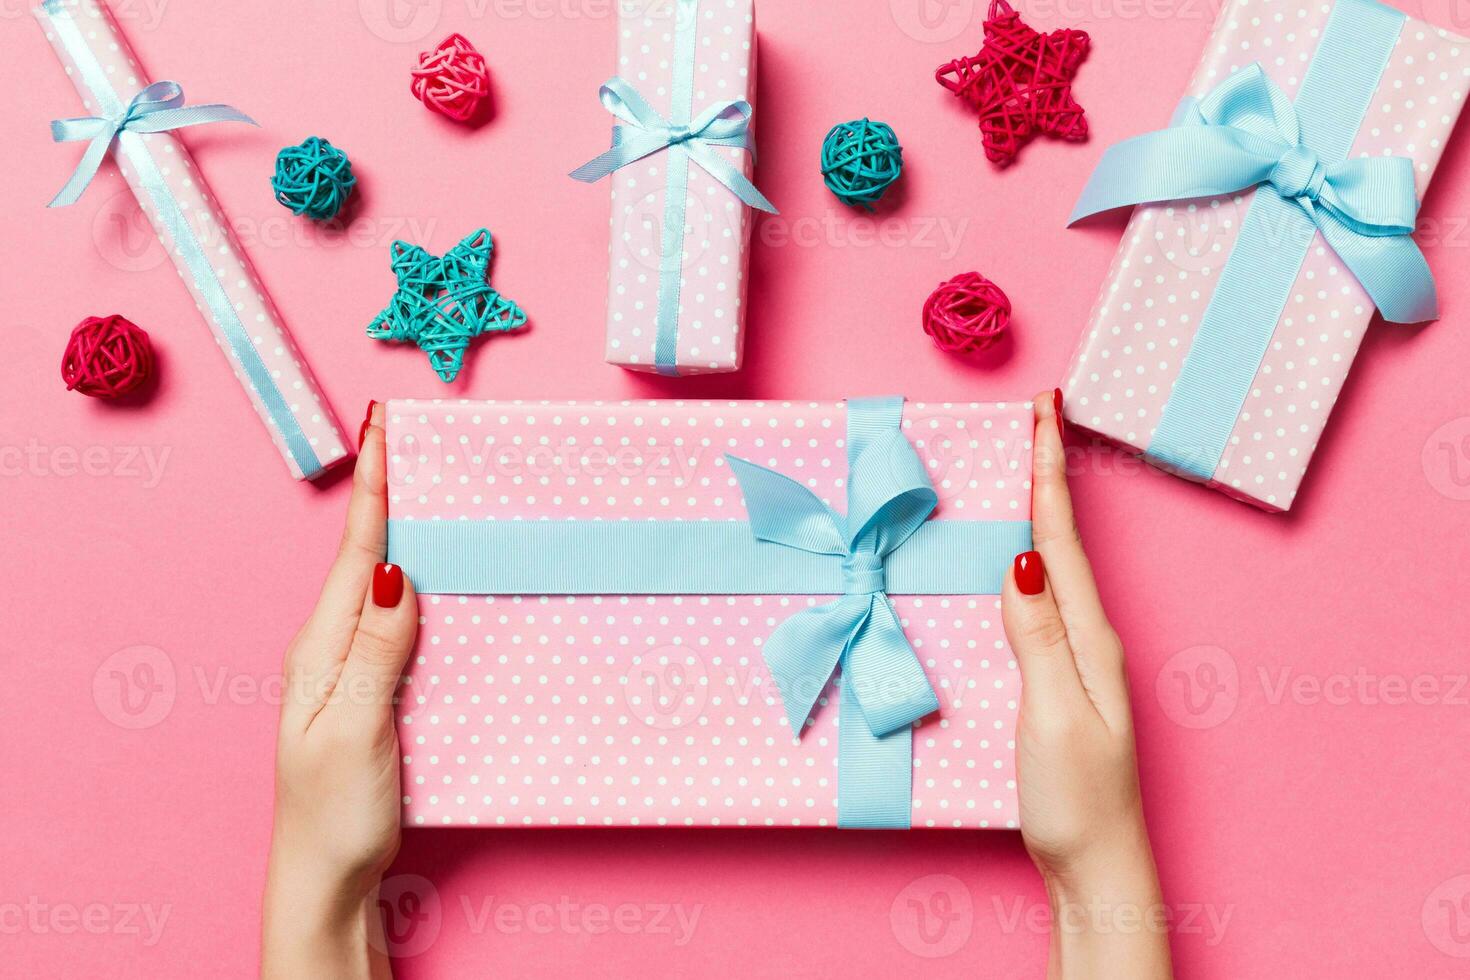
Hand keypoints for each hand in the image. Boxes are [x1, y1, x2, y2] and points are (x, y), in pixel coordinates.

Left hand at [261, 402, 414, 979]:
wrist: (322, 876)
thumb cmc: (333, 811)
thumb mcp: (355, 729)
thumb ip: (376, 651)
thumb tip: (398, 573)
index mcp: (322, 647)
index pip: (357, 552)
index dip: (374, 487)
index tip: (383, 426)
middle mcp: (331, 647)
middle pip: (366, 554)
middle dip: (387, 492)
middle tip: (405, 437)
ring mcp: (349, 669)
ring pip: (381, 584)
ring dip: (400, 531)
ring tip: (422, 486)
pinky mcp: (370, 691)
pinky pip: (395, 621)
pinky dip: (414, 582)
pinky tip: (430, 575)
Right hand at [1001, 391, 1171, 978]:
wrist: (1098, 869)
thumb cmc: (1077, 800)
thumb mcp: (1053, 715)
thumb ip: (1037, 638)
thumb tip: (1021, 560)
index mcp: (1087, 637)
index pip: (1061, 538)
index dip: (1049, 470)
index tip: (1044, 409)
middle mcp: (1086, 638)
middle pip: (1061, 540)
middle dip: (1046, 474)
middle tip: (1036, 418)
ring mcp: (1074, 661)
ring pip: (1051, 567)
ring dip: (1036, 513)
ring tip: (1021, 469)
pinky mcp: (1056, 683)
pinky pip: (1038, 603)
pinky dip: (1024, 563)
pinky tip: (1009, 565)